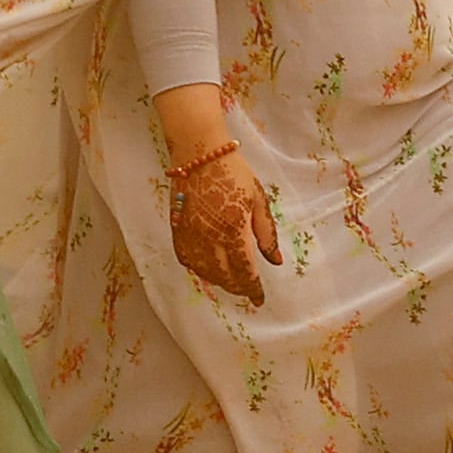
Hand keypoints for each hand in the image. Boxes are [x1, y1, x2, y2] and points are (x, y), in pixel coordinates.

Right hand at [170, 145, 281, 304]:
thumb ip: (266, 233)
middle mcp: (209, 237)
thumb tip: (275, 261)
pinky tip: (207, 269)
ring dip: (218, 282)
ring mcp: (191, 234)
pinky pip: (186, 259)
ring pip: (204, 271)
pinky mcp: (177, 229)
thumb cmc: (234, 172)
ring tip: (231, 282)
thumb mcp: (258, 200)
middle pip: (223, 276)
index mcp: (233, 229)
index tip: (259, 299)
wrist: (199, 153)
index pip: (245, 271)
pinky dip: (198, 269)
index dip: (253, 289)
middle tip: (247, 290)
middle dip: (237, 287)